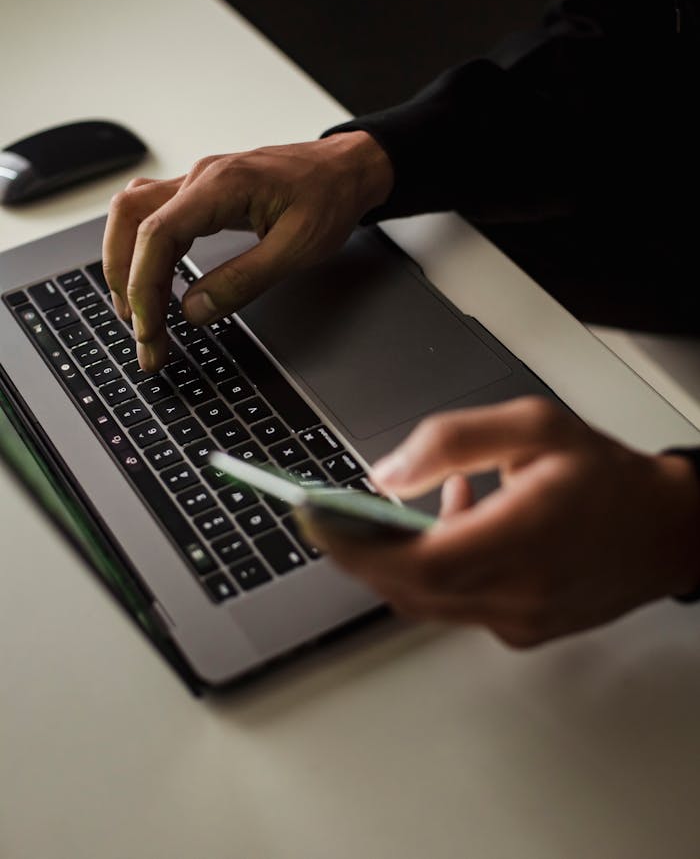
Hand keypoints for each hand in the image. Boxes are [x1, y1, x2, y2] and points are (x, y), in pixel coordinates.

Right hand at [102, 131, 391, 370]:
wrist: (345, 169)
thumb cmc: (329, 198)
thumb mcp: (298, 248)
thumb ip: (244, 280)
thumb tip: (194, 311)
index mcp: (223, 185)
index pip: (157, 234)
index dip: (144, 286)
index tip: (150, 328)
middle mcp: (200, 178)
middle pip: (129, 221)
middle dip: (125, 281)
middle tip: (143, 333)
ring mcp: (196, 183)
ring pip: (132, 216)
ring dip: (125, 265)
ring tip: (138, 314)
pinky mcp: (199, 195)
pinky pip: (151, 218)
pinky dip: (141, 253)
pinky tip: (150, 282)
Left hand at [300, 397, 699, 647]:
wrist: (666, 530)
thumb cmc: (607, 476)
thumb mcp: (532, 426)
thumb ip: (452, 440)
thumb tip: (385, 474)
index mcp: (525, 536)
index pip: (420, 562)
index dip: (359, 547)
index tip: (318, 522)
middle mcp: (520, 591)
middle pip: (410, 588)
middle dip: (362, 553)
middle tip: (337, 516)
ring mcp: (520, 619)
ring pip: (428, 601)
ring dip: (402, 559)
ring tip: (425, 505)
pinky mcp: (522, 630)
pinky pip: (456, 607)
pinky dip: (437, 573)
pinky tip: (460, 527)